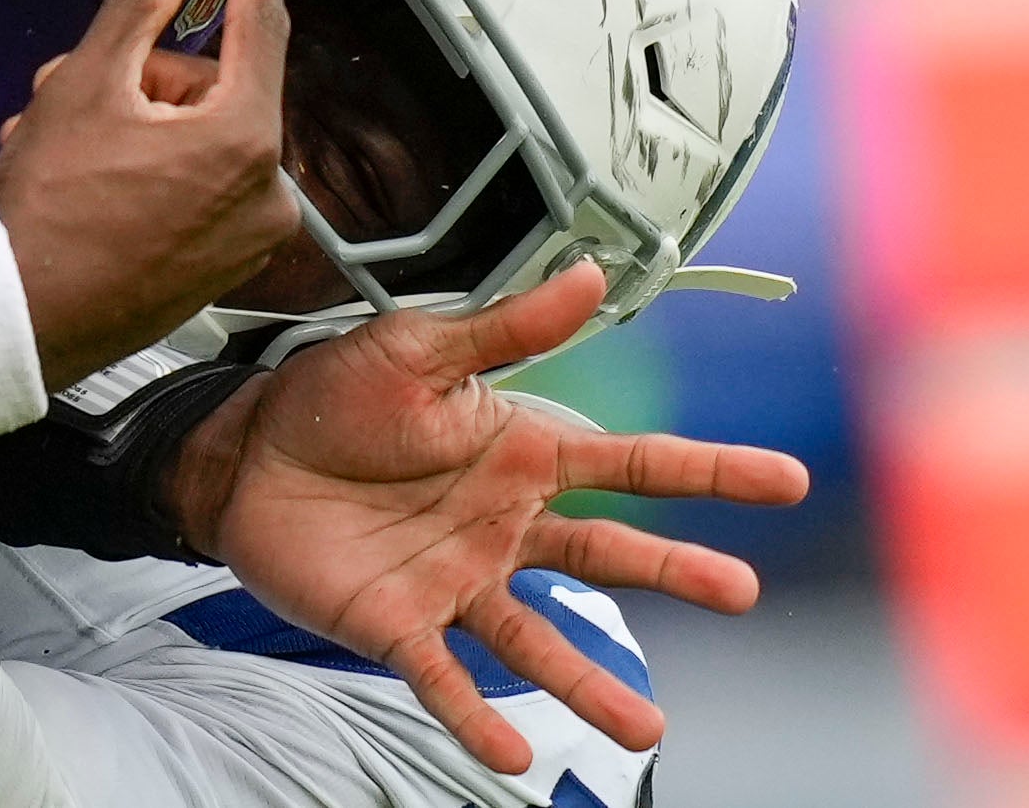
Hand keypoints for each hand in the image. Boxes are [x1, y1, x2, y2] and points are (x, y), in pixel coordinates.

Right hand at [0, 0, 294, 384]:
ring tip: (56, 146)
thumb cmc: (48, 211)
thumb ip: (140, 4)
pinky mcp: (220, 268)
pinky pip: (192, 187)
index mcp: (243, 140)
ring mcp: (245, 237)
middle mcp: (264, 192)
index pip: (260, 21)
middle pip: (209, 87)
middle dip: (139, 78)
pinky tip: (84, 181)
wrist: (16, 322)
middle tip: (70, 89)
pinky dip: (143, 172)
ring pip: (193, 137)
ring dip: (128, 125)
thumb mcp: (87, 84)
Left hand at [163, 262, 808, 771]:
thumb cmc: (333, 395)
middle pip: (609, 553)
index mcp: (522, 453)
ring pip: (538, 640)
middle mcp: (505, 525)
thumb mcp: (419, 347)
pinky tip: (514, 754)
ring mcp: (456, 581)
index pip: (633, 464)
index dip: (710, 472)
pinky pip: (445, 678)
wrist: (241, 449)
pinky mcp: (397, 624)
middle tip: (744, 591)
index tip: (787, 478)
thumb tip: (593, 273)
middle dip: (679, 571)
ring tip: (647, 728)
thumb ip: (508, 327)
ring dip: (591, 683)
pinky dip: (478, 718)